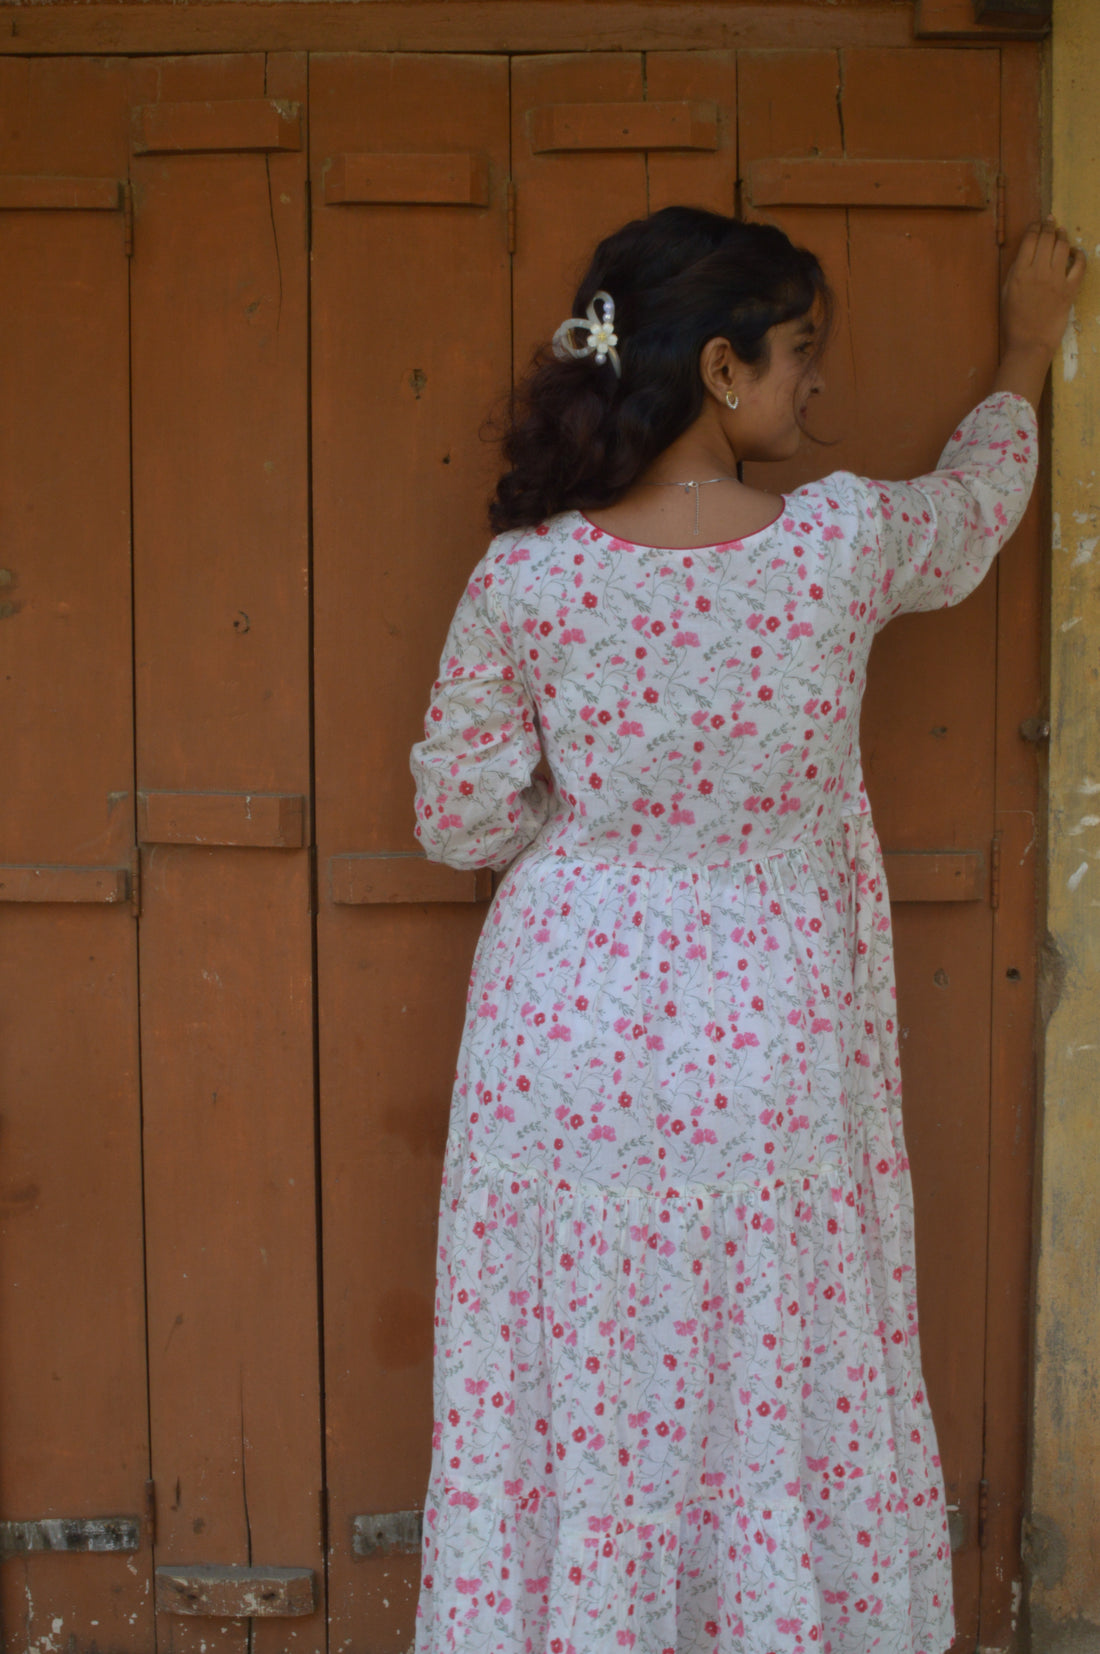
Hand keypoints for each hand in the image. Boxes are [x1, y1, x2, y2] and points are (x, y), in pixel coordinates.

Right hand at [1002, 217, 1086, 358]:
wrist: (1029, 343)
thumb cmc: (1013, 321)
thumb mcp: (1006, 293)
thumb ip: (1015, 271)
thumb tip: (1026, 254)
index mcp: (1020, 272)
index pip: (1030, 239)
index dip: (1035, 227)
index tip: (1037, 224)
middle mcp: (1038, 271)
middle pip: (1047, 239)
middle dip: (1049, 226)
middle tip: (1050, 222)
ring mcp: (1056, 279)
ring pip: (1063, 247)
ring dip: (1062, 236)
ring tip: (1061, 232)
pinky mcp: (1070, 289)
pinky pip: (1079, 265)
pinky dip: (1079, 255)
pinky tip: (1076, 252)